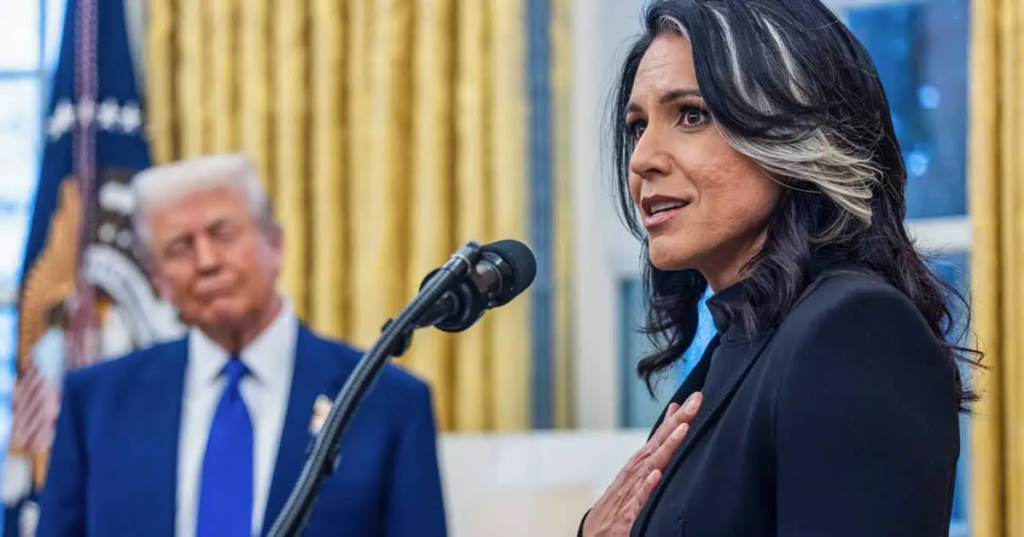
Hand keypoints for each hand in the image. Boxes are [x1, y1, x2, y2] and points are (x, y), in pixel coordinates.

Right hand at [582, 392, 702, 536]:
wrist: (598, 530)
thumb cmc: (622, 497)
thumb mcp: (640, 468)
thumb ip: (659, 443)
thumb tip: (676, 413)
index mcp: (643, 460)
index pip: (663, 433)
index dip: (680, 415)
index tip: (697, 397)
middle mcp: (638, 470)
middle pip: (661, 442)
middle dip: (679, 421)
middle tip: (696, 401)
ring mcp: (634, 489)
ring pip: (652, 464)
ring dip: (667, 447)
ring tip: (682, 430)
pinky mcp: (631, 512)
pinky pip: (640, 498)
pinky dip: (648, 486)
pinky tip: (656, 475)